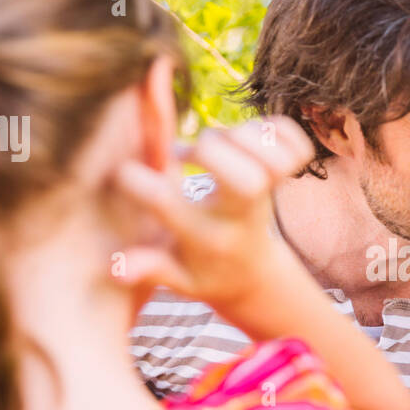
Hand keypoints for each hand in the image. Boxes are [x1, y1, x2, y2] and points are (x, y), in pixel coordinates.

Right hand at [111, 117, 312, 313]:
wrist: (255, 276)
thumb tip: (113, 267)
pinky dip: (276, 131)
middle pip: (245, 180)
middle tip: (186, 155)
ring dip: (238, 137)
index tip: (124, 173)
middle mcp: (241, 215)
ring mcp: (269, 195)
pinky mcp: (286, 177)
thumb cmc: (204, 273)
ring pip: (271, 158)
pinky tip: (248, 137)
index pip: (169, 206)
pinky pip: (295, 146)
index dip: (139, 184)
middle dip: (208, 151)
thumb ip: (149, 267)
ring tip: (215, 145)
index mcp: (206, 239)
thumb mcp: (175, 278)